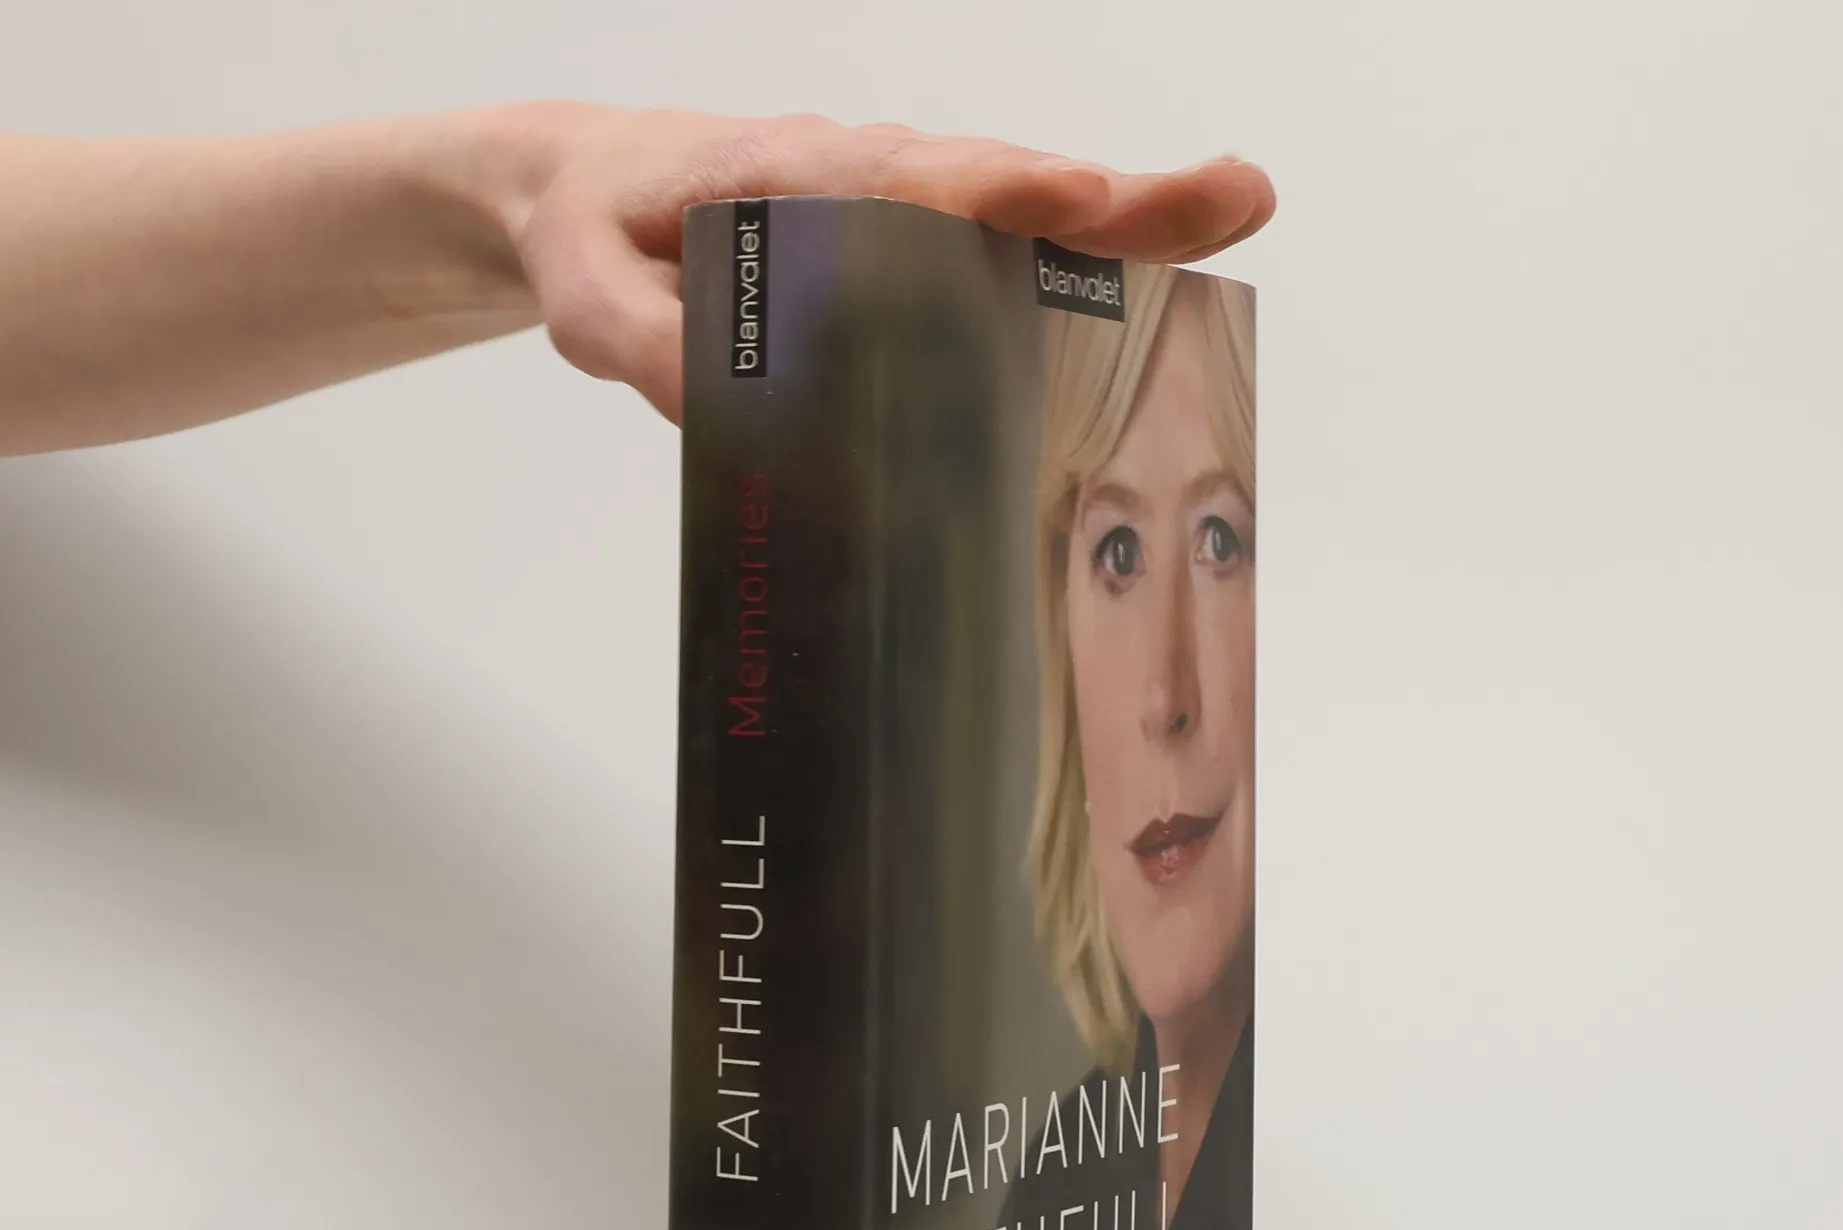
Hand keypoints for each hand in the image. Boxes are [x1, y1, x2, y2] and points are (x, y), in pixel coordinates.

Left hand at [508, 109, 1274, 424]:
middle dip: (1116, 196)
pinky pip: (997, 249)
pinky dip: (1074, 261)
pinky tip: (1145, 293)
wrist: (586, 196)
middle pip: (1002, 184)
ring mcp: (894, 207)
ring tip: (1226, 218)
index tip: (1079, 202)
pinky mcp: (905, 249)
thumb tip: (732, 414)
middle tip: (1232, 195)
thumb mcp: (594, 304)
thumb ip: (655, 351)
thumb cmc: (596, 236)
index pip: (908, 180)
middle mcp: (863, 177)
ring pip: (1016, 212)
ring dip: (1122, 221)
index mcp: (790, 176)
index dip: (998, 194)